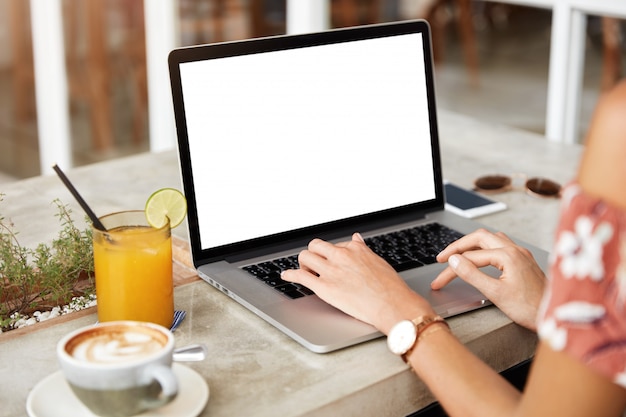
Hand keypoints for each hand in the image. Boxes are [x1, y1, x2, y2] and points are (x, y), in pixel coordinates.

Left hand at [281, 233, 435, 333]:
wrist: (392, 305)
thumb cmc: (390, 288)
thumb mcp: (378, 262)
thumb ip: (363, 250)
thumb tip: (356, 238)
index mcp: (355, 249)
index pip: (336, 244)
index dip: (332, 253)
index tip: (330, 259)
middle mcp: (341, 256)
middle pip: (316, 246)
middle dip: (313, 253)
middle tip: (314, 263)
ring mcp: (331, 271)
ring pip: (305, 257)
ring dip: (303, 263)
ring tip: (305, 271)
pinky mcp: (324, 287)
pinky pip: (301, 276)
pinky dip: (290, 275)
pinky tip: (286, 276)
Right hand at [433, 229, 546, 330]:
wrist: (555, 316)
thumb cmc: (530, 309)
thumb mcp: (495, 293)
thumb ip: (472, 274)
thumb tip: (454, 260)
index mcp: (508, 255)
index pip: (470, 257)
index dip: (451, 269)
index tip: (439, 280)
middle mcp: (515, 250)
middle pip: (479, 238)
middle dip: (458, 246)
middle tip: (442, 257)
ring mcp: (521, 254)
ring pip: (490, 239)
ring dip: (472, 244)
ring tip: (458, 254)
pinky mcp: (524, 261)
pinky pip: (500, 245)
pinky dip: (485, 248)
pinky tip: (482, 257)